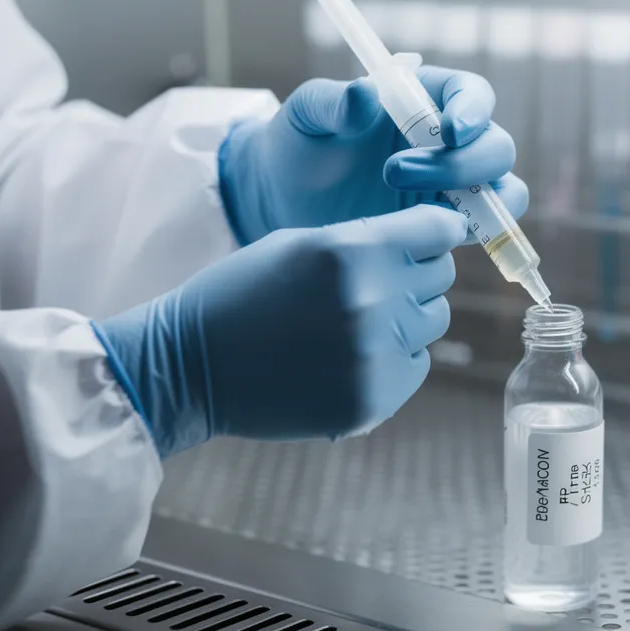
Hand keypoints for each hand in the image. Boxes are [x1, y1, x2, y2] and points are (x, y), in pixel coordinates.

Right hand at [94, 204, 467, 454]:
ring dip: (405, 318)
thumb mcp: (301, 244)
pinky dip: (393, 359)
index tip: (426, 236)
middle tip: (369, 284)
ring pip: (432, 321)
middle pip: (440, 276)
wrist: (189, 367)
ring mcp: (375, 355)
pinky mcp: (374, 399)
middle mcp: (372, 301)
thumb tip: (439, 238)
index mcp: (350, 251)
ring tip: (350, 322)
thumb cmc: (243, 294)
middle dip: (412, 274)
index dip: (434, 231)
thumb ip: (370, 240)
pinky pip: (416, 365)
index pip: (439, 230)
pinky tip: (345, 356)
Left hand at [217, 66, 527, 244]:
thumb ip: (332, 102)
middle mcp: (450, 143)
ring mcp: (454, 188)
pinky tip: (421, 239)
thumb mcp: (305, 115)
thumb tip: (363, 93)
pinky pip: (483, 232)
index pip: (472, 94)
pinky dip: (470, 237)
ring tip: (415, 214)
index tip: (450, 130)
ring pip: (504, 194)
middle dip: (460, 165)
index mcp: (425, 99)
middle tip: (393, 173)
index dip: (473, 111)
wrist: (283, 200)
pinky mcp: (447, 226)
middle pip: (496, 149)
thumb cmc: (298, 144)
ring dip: (478, 205)